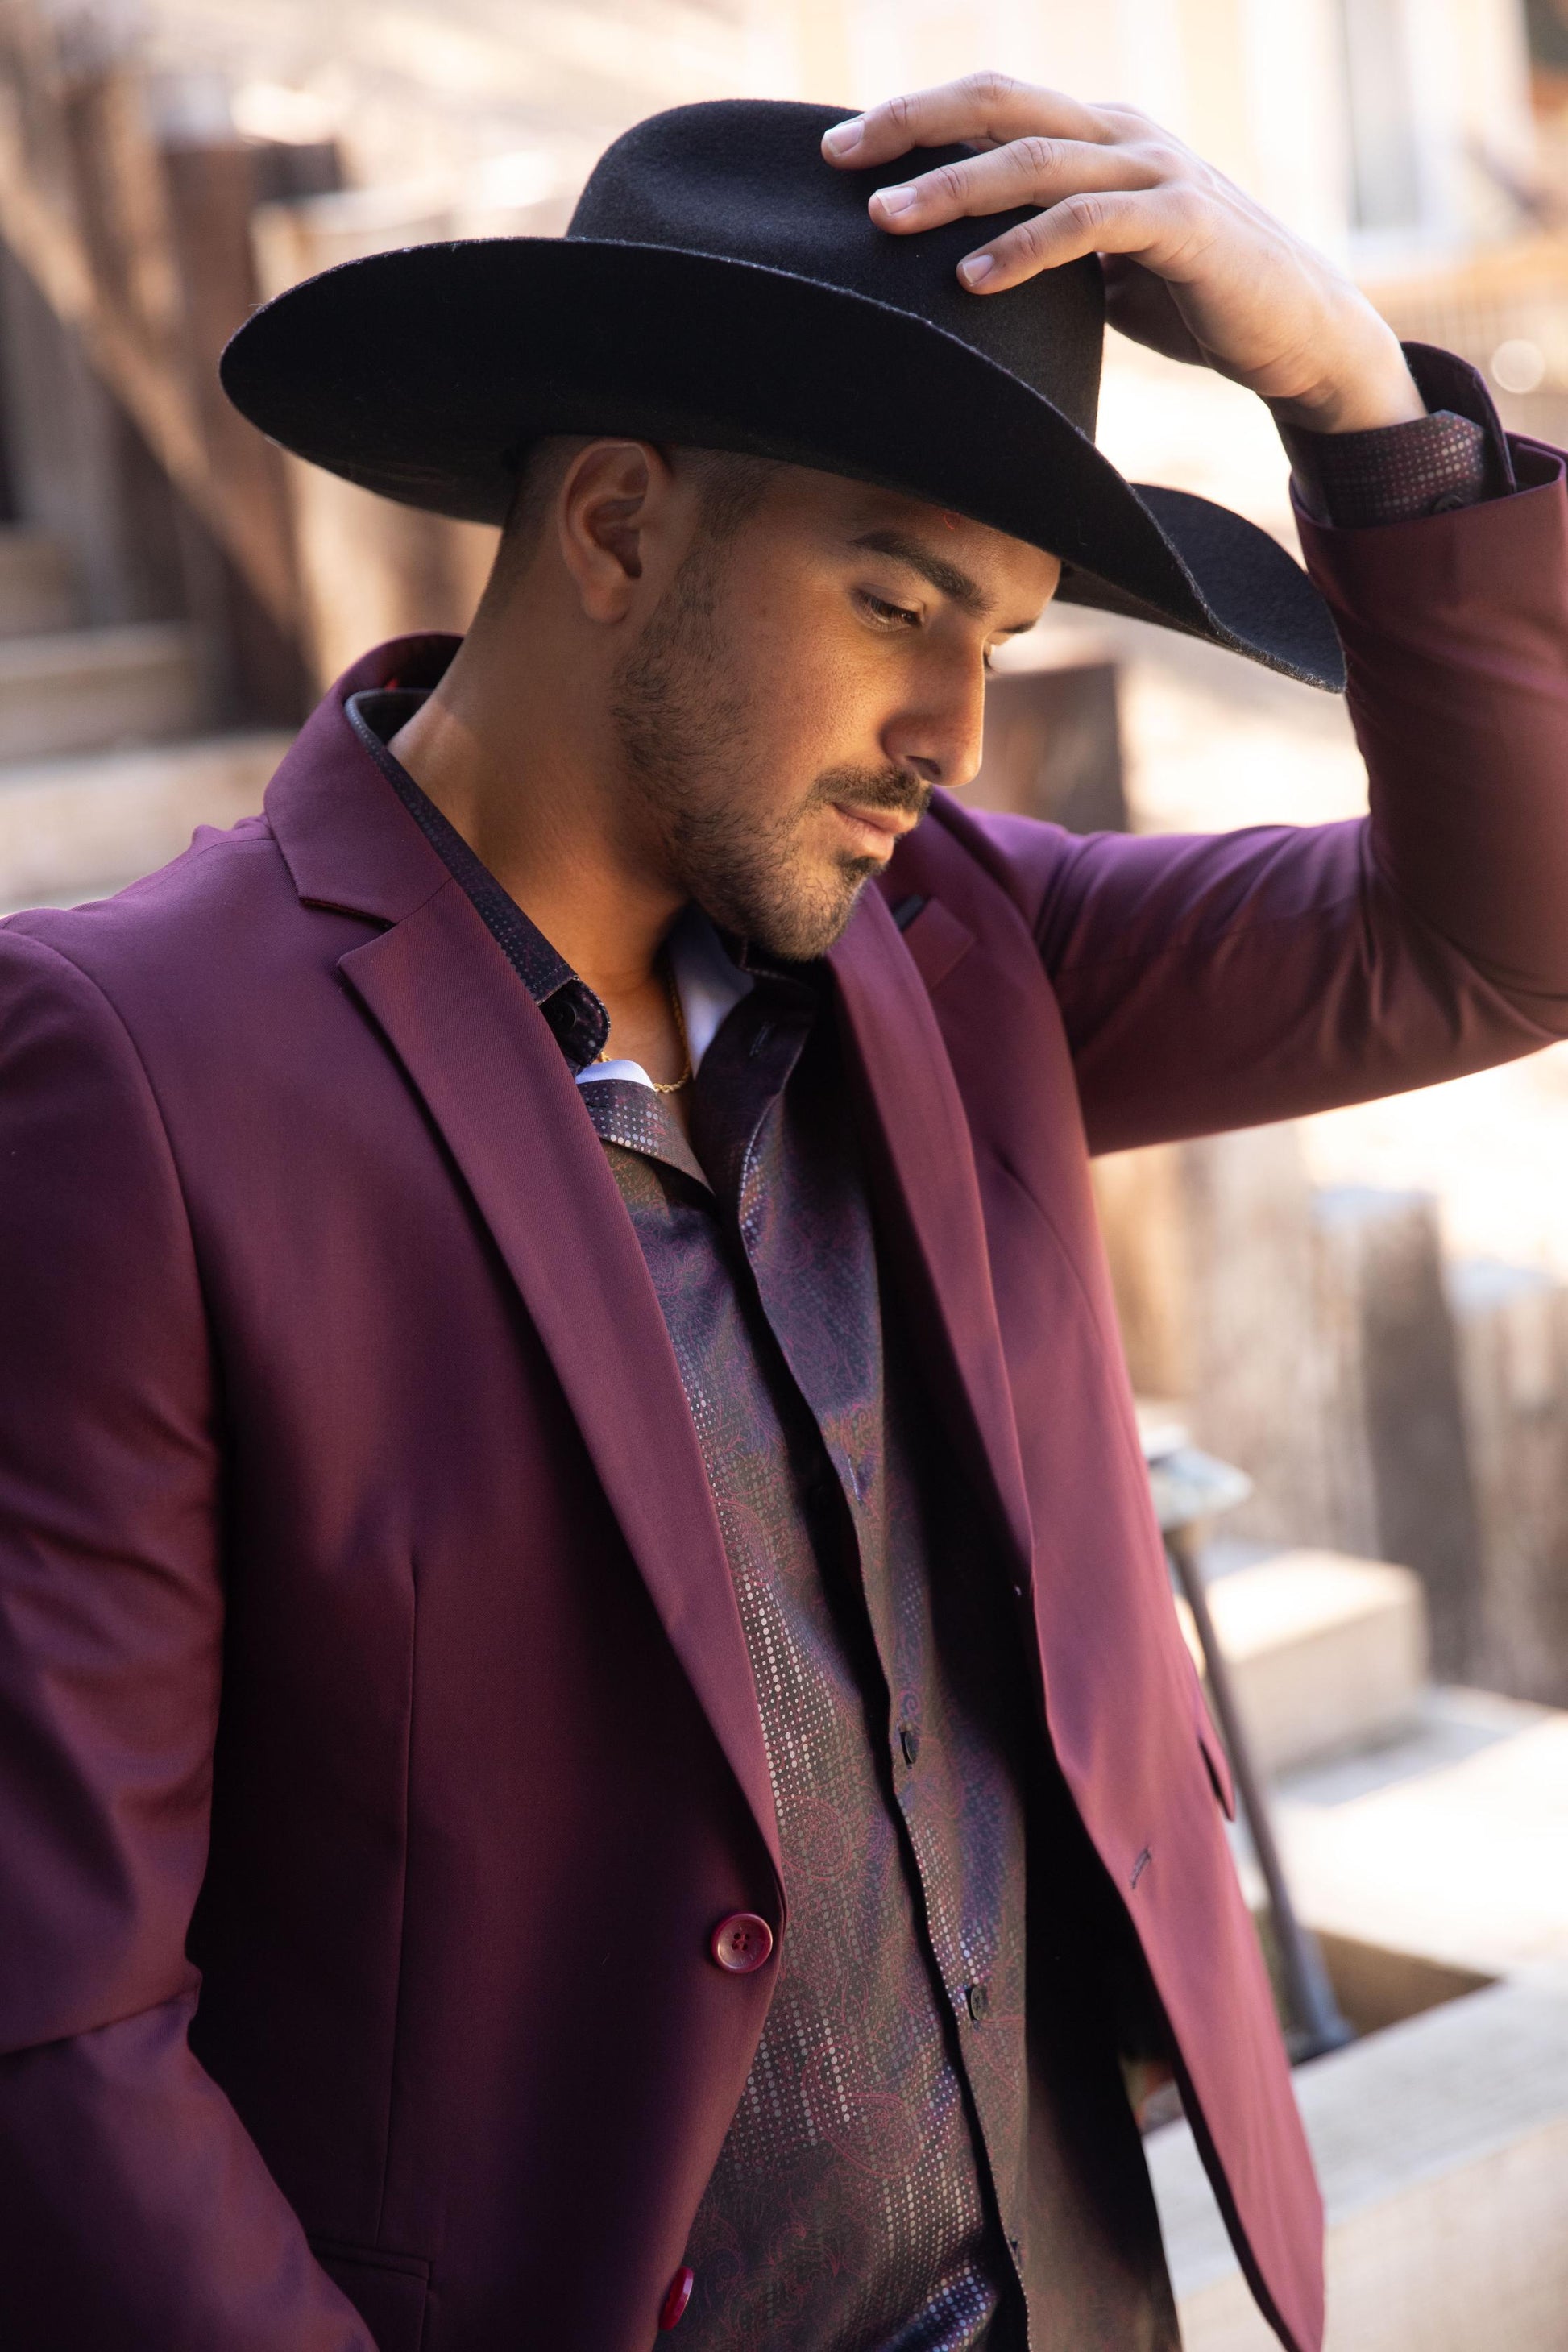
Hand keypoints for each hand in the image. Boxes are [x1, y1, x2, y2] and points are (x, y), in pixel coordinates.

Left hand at [822, 74, 1423, 433]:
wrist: (1295, 333)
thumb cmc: (1191, 300)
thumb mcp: (1099, 267)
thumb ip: (1042, 246)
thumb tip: (953, 271)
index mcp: (1097, 136)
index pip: (991, 105)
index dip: (913, 117)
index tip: (837, 150)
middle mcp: (1121, 135)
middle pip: (1001, 104)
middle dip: (912, 125)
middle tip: (838, 159)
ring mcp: (1155, 171)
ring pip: (1035, 159)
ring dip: (953, 189)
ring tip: (884, 220)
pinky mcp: (1182, 221)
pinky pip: (1087, 224)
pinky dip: (1023, 248)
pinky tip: (971, 277)